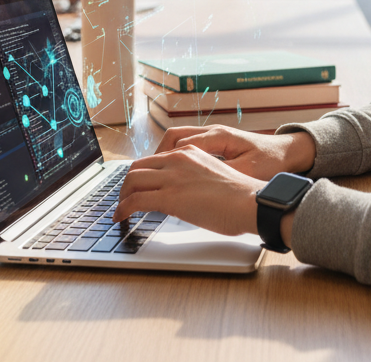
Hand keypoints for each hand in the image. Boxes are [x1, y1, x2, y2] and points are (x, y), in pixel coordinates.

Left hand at [113, 144, 260, 235]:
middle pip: (138, 166)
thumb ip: (195, 177)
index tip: (139, 186)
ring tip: (120, 210)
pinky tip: (120, 217)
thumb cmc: (240, 196)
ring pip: (132, 181)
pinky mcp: (170, 197)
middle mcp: (178, 159)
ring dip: (122, 196)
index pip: (155, 159)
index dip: (142, 174)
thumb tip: (186, 193)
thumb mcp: (214, 175)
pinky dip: (122, 209)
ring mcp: (173, 177)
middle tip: (125, 198)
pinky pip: (135, 201)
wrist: (251, 202)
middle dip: (127, 184)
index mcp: (190, 152)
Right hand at [152, 126, 315, 180]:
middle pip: (171, 138)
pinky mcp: (216, 144)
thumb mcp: (247, 173)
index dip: (160, 163)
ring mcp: (213, 136)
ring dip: (161, 157)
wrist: (288, 153)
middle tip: (139, 181)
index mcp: (218, 136)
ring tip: (151, 179)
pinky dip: (173, 158)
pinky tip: (171, 175)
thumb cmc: (271, 161)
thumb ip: (222, 177)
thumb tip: (198, 187)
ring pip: (176, 140)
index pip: (178, 144)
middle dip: (153, 159)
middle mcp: (212, 132)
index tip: (148, 181)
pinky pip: (186, 146)